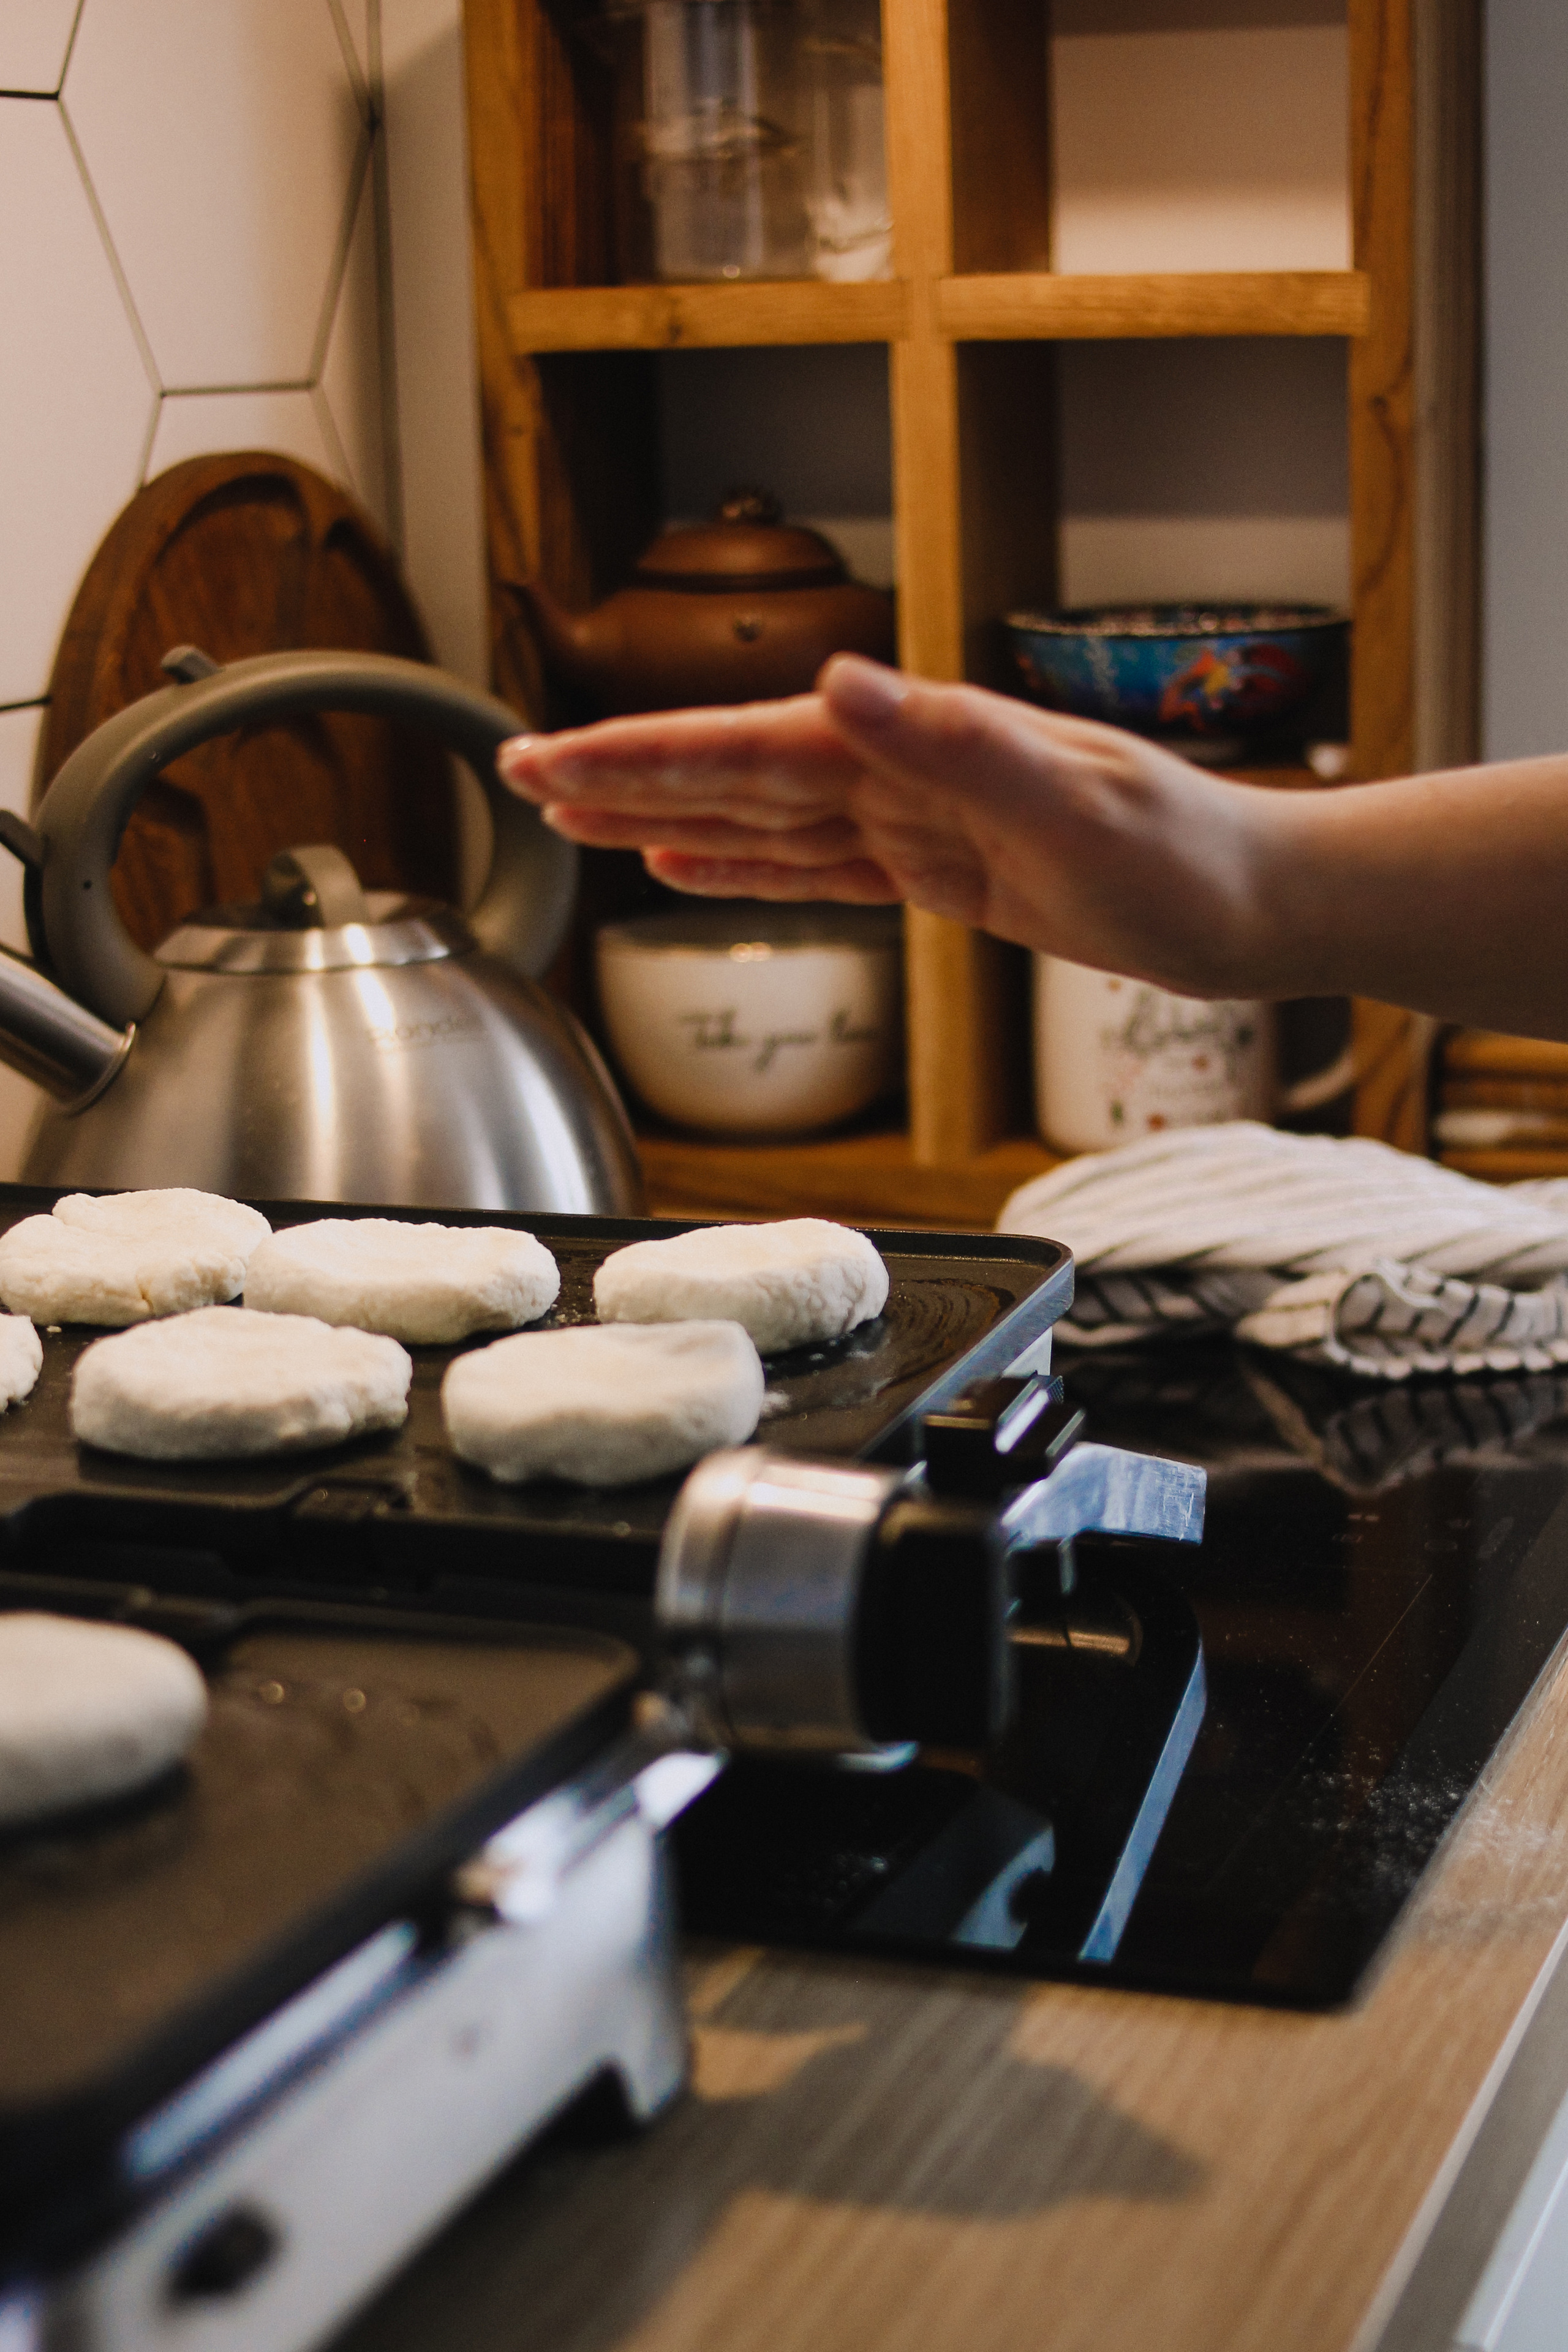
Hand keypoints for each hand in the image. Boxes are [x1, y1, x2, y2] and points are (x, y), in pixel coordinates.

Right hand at [497, 655, 1284, 997]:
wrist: (1253, 904)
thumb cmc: (1183, 857)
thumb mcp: (1069, 801)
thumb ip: (952, 739)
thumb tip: (839, 680)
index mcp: (911, 746)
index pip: (744, 745)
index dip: (637, 750)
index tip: (543, 754)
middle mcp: (901, 769)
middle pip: (730, 770)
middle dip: (620, 770)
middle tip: (516, 772)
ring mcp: (915, 819)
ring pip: (759, 816)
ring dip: (664, 813)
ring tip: (573, 814)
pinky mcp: (939, 868)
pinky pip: (817, 865)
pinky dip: (745, 866)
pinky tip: (691, 864)